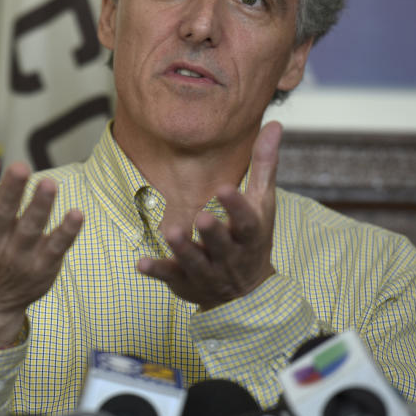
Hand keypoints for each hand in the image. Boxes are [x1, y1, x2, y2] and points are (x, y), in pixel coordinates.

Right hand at [0, 118, 82, 346]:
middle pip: (1, 213)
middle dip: (11, 191)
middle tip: (22, 167)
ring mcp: (17, 255)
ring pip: (30, 229)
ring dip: (40, 207)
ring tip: (50, 183)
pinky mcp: (42, 266)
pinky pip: (55, 248)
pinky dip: (66, 232)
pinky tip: (77, 214)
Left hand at [138, 122, 282, 310]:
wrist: (244, 292)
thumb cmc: (251, 237)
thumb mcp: (262, 203)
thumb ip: (264, 165)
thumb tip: (275, 123)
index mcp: (250, 235)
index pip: (247, 222)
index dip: (237, 207)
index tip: (225, 188)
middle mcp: (231, 256)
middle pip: (221, 245)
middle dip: (212, 233)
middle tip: (201, 217)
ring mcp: (208, 272)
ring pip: (195, 262)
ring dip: (183, 249)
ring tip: (170, 232)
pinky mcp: (186, 282)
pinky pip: (170, 277)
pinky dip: (157, 271)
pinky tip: (140, 263)